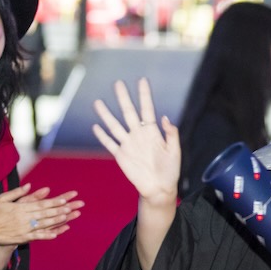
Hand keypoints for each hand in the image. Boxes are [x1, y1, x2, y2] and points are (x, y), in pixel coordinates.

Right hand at [0, 184, 84, 246]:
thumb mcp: (2, 199)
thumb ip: (17, 193)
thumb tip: (29, 185)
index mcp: (20, 208)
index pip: (40, 204)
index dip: (53, 202)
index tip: (64, 199)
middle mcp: (23, 218)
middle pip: (45, 213)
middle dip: (59, 210)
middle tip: (71, 207)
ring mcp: (23, 229)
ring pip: (43, 224)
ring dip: (56, 220)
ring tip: (67, 217)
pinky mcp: (22, 238)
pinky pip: (36, 236)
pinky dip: (46, 235)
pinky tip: (56, 234)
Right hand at [93, 78, 178, 207]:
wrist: (160, 189)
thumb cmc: (170, 170)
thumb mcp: (175, 151)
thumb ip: (171, 134)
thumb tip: (164, 117)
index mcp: (153, 131)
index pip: (147, 109)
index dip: (144, 95)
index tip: (142, 80)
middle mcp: (138, 135)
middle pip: (129, 113)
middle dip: (123, 98)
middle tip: (117, 83)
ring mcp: (128, 144)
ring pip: (115, 126)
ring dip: (106, 115)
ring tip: (98, 102)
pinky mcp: (121, 156)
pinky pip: (110, 144)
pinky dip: (102, 136)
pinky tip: (96, 126)